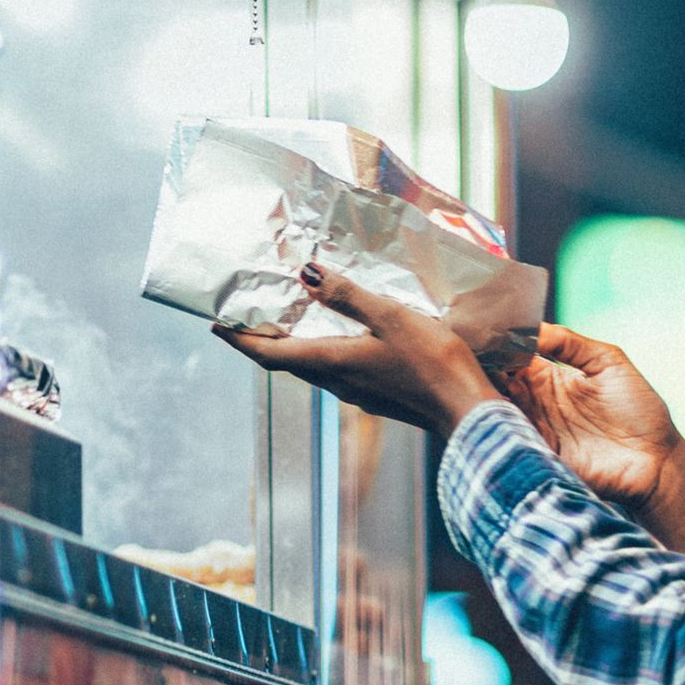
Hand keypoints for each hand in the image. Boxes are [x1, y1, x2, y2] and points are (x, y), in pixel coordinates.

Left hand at [210, 263, 502, 435]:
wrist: (467, 409)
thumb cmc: (432, 360)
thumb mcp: (390, 316)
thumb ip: (347, 295)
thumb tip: (306, 275)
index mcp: (331, 363)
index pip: (270, 354)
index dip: (241, 341)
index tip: (217, 326)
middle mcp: (337, 383)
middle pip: (287, 362)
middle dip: (264, 340)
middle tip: (249, 317)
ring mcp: (357, 393)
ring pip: (313, 367)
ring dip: (295, 347)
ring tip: (289, 322)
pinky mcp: (377, 396)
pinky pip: (338, 371)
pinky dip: (324, 352)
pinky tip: (339, 338)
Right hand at [500, 326, 684, 555]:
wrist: (657, 459)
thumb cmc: (640, 409)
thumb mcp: (609, 361)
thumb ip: (571, 342)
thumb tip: (534, 327)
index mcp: (552, 378)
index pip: (515, 358)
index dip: (500, 347)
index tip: (483, 335)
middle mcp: (539, 403)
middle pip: (500, 384)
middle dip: (486, 371)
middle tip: (472, 356)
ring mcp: (539, 429)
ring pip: (502, 410)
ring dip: (491, 397)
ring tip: (482, 380)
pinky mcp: (542, 454)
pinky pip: (515, 438)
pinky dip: (504, 425)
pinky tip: (497, 409)